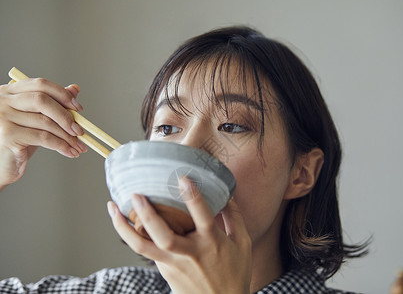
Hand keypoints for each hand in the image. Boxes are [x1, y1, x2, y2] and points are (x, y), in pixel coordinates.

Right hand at [0, 78, 86, 189]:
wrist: (1, 165)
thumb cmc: (18, 141)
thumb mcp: (36, 120)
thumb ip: (52, 104)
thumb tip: (74, 89)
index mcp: (10, 92)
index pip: (41, 85)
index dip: (62, 95)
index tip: (78, 108)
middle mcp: (3, 101)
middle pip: (42, 101)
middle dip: (66, 116)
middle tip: (80, 131)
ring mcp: (3, 117)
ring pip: (45, 122)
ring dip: (67, 136)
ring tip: (79, 146)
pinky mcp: (8, 135)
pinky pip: (43, 138)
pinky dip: (61, 145)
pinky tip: (70, 152)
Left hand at [108, 178, 251, 293]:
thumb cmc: (235, 272)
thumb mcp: (242, 243)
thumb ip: (234, 216)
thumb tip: (227, 193)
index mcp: (211, 242)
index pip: (201, 215)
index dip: (192, 195)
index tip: (182, 178)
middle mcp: (190, 252)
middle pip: (162, 235)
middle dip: (147, 213)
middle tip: (136, 194)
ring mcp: (174, 264)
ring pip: (142, 247)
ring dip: (124, 228)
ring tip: (112, 208)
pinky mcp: (165, 271)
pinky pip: (146, 251)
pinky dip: (133, 235)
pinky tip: (125, 222)